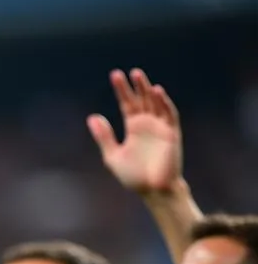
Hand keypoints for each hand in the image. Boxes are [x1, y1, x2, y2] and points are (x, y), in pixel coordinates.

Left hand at [87, 68, 182, 196]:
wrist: (153, 190)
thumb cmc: (134, 176)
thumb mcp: (113, 156)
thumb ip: (104, 137)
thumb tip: (92, 117)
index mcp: (133, 127)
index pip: (127, 103)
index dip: (121, 90)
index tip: (114, 75)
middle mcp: (147, 124)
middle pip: (140, 99)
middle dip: (134, 86)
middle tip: (126, 72)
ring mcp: (160, 127)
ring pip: (154, 103)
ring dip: (147, 90)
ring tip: (138, 76)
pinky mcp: (172, 133)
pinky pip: (168, 114)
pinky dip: (163, 103)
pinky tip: (156, 92)